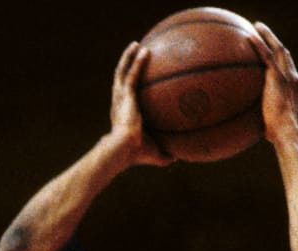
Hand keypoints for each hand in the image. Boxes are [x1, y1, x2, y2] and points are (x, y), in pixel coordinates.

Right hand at [107, 42, 174, 166]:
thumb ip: (165, 154)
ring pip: (122, 72)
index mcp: (123, 114)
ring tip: (136, 45)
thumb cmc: (138, 154)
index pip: (125, 98)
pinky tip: (146, 50)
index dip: (129, 88)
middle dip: (127, 66)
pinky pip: (132, 73)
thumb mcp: (155, 153)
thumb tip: (178, 157)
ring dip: (128, 57)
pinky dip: (137, 61)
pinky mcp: (125, 94)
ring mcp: (120, 97)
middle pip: (121, 80)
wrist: (124, 148)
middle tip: (134, 55)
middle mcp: (119, 103)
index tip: (135, 81)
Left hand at [249, 22, 297, 144]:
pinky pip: (266, 56)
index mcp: (293, 87)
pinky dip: (259, 45)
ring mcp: (286, 75)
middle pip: (284, 53)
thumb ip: (263, 117)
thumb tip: (249, 125)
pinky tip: (248, 37)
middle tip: (263, 31)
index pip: (287, 67)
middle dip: (274, 40)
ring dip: (267, 35)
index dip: (280, 57)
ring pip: (277, 48)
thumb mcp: (271, 123)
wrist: (285, 131)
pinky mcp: (277, 77)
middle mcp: (293, 77)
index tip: (271, 50)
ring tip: (256, 26)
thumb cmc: (278, 134)